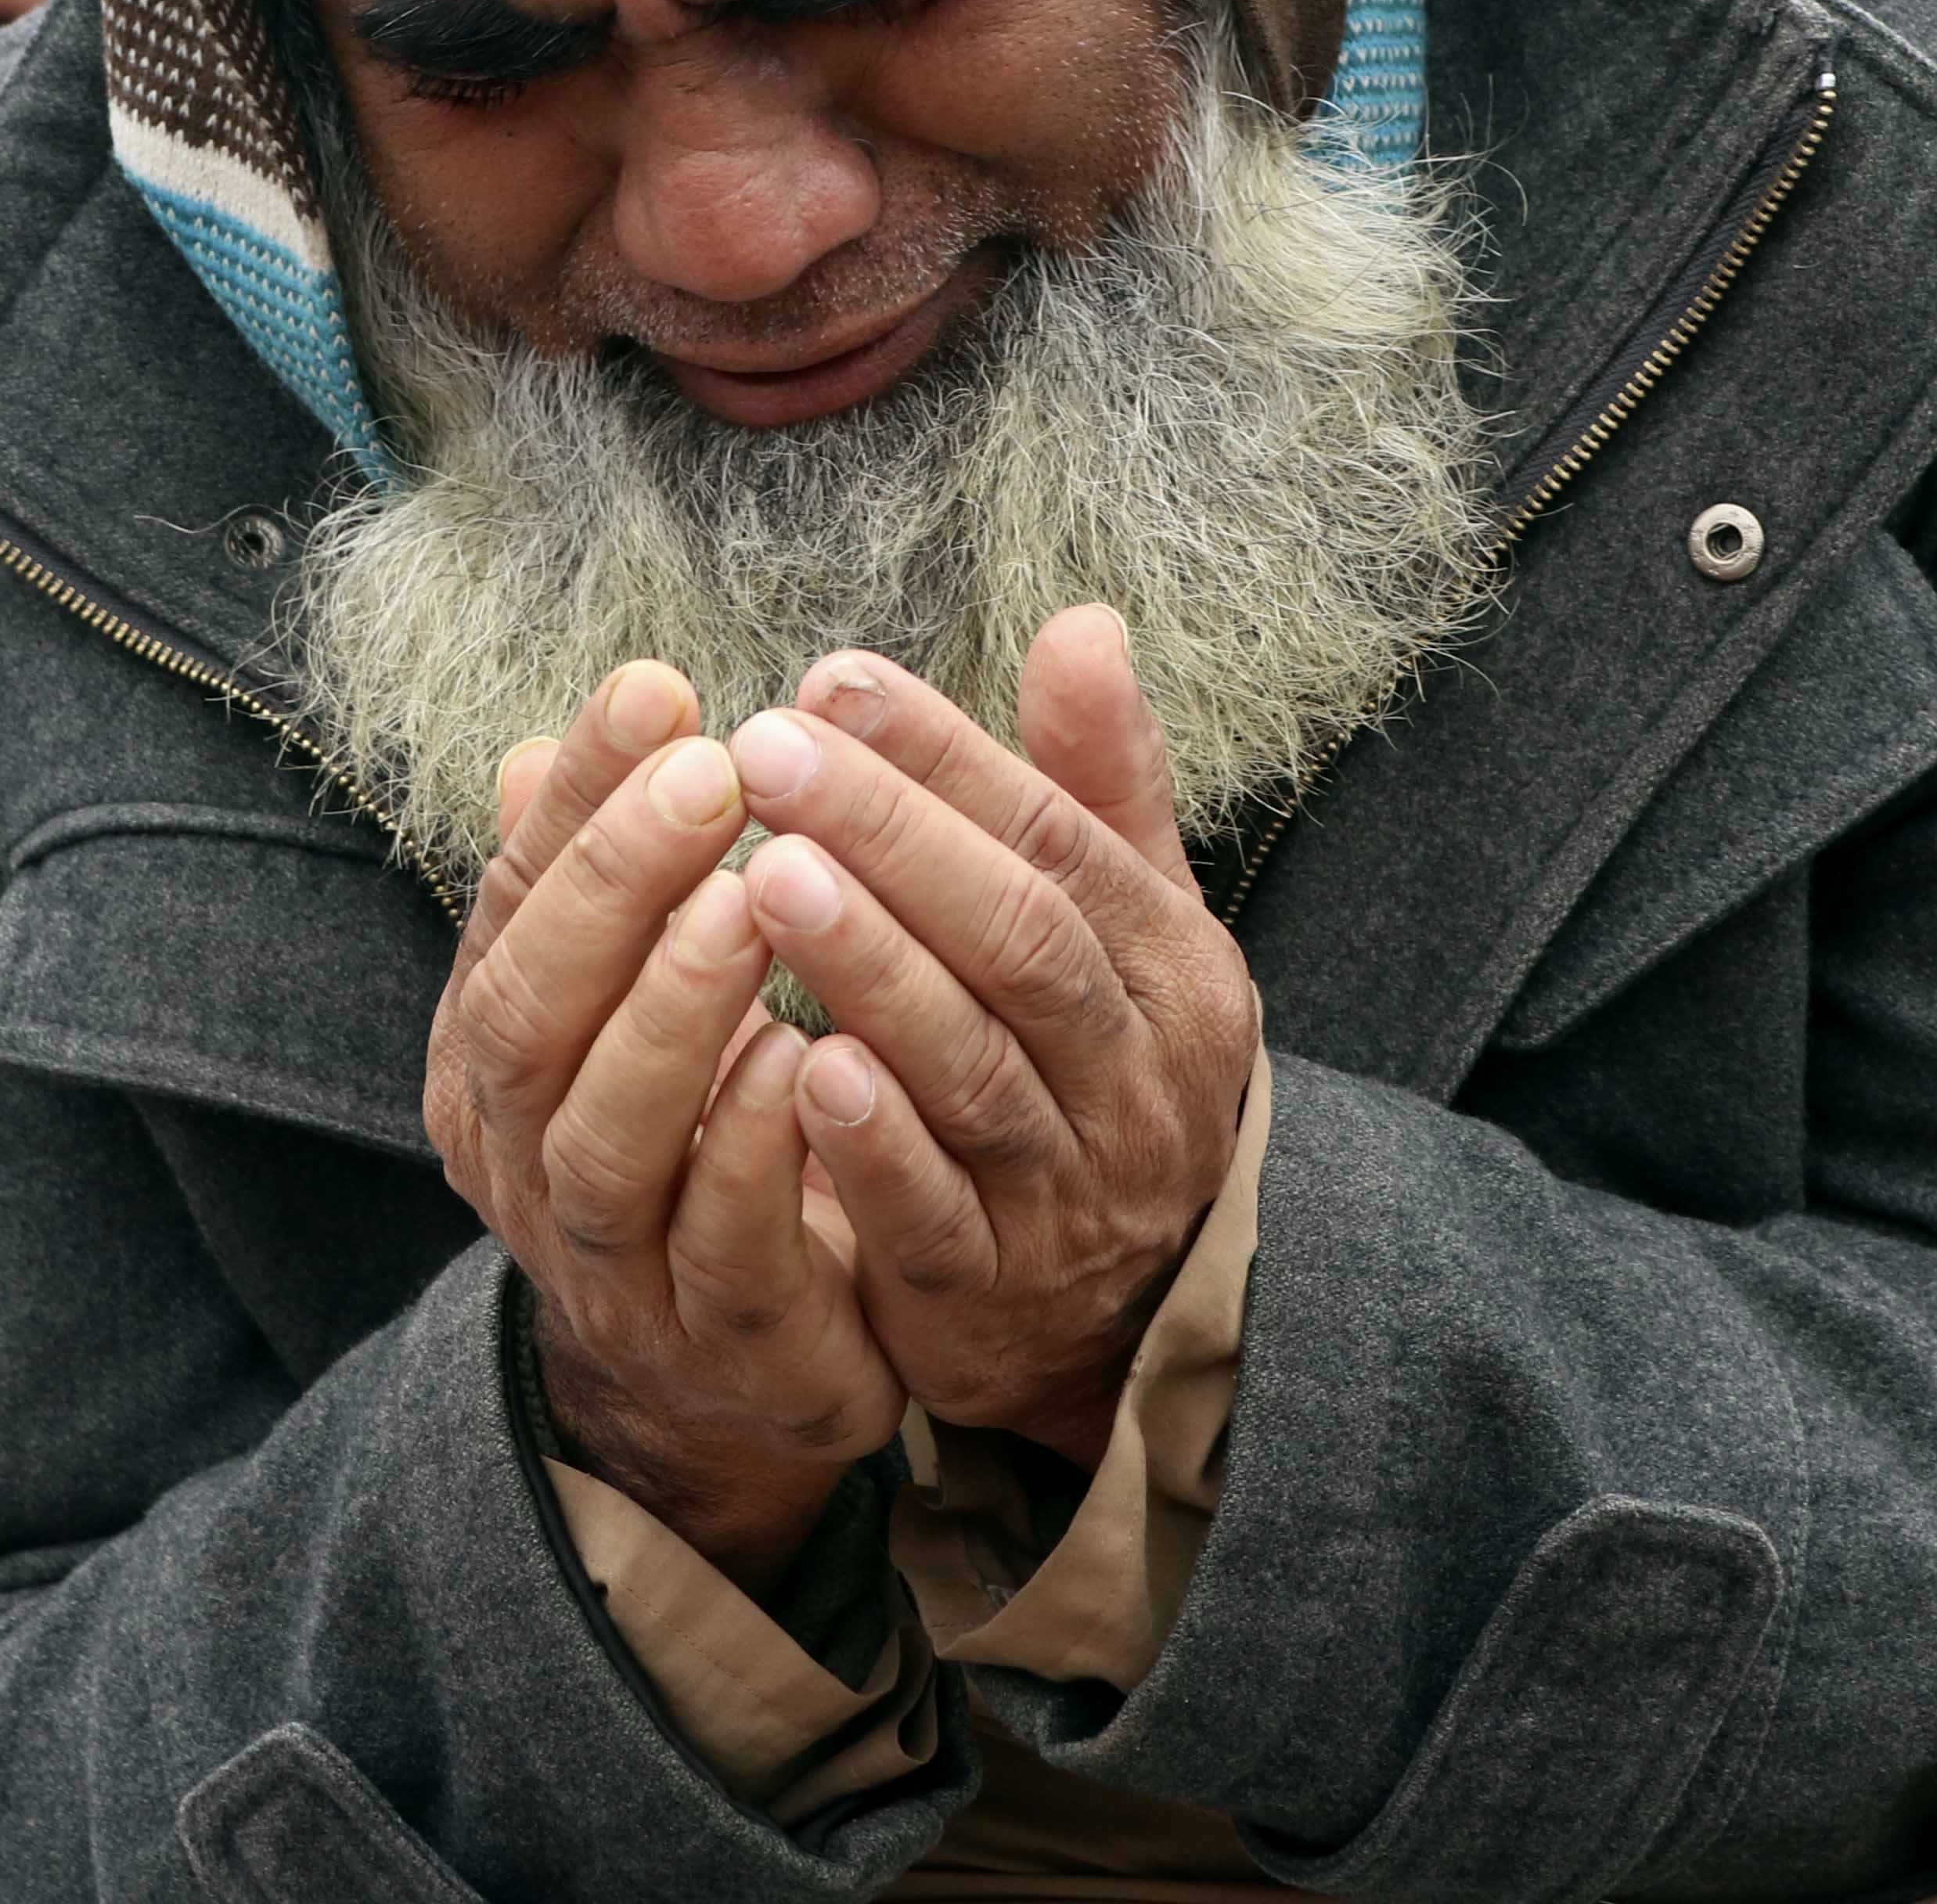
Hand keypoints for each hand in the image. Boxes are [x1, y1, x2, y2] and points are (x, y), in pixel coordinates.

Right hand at [427, 663, 904, 1578]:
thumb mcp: (639, 1001)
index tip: (658, 687)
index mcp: (497, 1047)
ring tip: (747, 902)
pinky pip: (717, 1240)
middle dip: (613, 885)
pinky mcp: (710, 1335)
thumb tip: (528, 753)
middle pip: (530, 1011)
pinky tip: (808, 1054)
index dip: (577, 796)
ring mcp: (603, 1256)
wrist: (739, 1369)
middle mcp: (518, 1150)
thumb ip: (602, 886)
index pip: (514, 901)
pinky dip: (750, 1147)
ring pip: (602, 1133)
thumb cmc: (695, 1140)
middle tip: (711, 775)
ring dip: (672, 1013)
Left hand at [724, 609, 1254, 1464]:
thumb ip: (1097, 788)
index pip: (1055, 839)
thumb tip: (1083, 622)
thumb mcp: (1128, 930)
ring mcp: (1067, 1189)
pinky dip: (871, 1146)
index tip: (829, 678)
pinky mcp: (986, 1288)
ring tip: (767, 878)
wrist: (1120, 1314)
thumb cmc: (1094, 1070)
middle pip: (1019, 940)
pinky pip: (933, 1214)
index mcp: (1169, 968)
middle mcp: (1135, 1076)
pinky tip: (800, 1066)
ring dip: (872, 971)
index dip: (945, 756)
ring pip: (974, 1070)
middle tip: (767, 751)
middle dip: (894, 838)